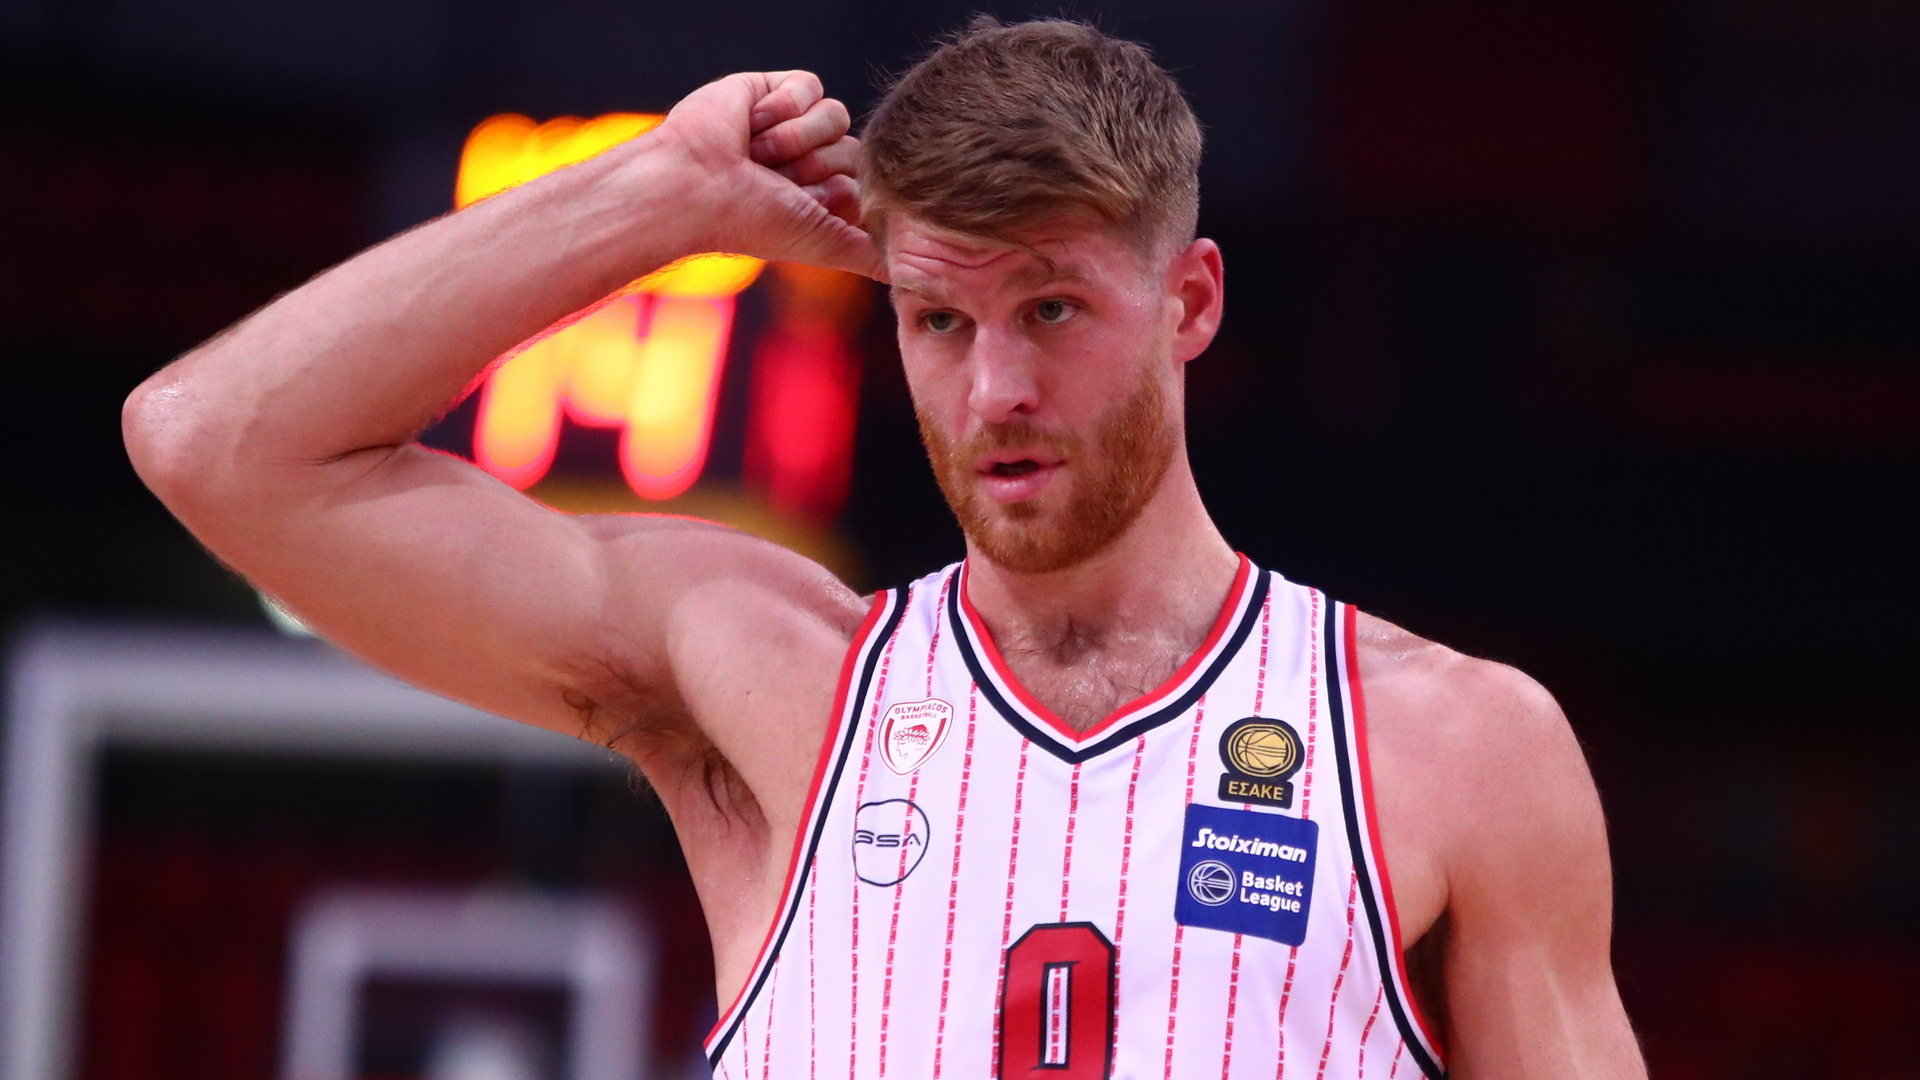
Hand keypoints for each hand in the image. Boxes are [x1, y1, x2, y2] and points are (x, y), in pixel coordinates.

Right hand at [652, 71, 883, 279]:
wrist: (694, 186)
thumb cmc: (751, 223)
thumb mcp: (826, 245)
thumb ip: (871, 257)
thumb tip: (917, 279)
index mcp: (823, 198)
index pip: (868, 183)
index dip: (842, 192)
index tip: (806, 207)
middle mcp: (811, 162)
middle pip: (856, 148)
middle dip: (818, 166)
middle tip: (777, 181)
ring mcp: (794, 125)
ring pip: (838, 115)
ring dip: (796, 139)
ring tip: (758, 155)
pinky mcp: (775, 89)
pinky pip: (811, 86)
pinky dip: (783, 107)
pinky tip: (751, 125)